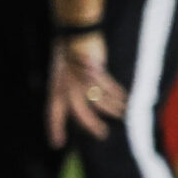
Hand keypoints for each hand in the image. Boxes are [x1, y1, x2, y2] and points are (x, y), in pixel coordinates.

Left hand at [48, 31, 125, 146]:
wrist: (74, 32)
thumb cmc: (69, 54)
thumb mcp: (62, 74)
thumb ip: (68, 90)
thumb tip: (81, 108)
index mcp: (56, 87)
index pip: (52, 112)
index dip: (54, 129)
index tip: (57, 144)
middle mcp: (66, 85)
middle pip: (79, 112)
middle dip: (92, 125)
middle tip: (103, 134)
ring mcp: (81, 77)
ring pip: (99, 101)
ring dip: (113, 109)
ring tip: (122, 115)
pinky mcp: (95, 69)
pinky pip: (109, 88)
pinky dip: (118, 95)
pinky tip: (125, 100)